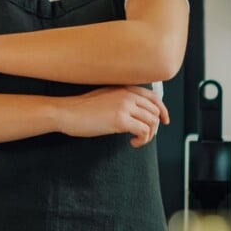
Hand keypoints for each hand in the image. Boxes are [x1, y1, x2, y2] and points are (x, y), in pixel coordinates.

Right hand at [54, 86, 169, 147]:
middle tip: (144, 136)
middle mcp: (128, 95)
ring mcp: (125, 106)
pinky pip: (143, 131)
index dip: (162, 110)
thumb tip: (136, 114)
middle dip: (154, 127)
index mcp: (125, 88)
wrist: (67, 112)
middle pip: (155, 111)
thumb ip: (122, 100)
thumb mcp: (105, 97)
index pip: (154, 97)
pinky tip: (132, 142)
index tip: (164, 121)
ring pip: (152, 122)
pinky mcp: (120, 120)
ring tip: (137, 140)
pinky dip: (142, 140)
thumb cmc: (82, 109)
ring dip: (148, 135)